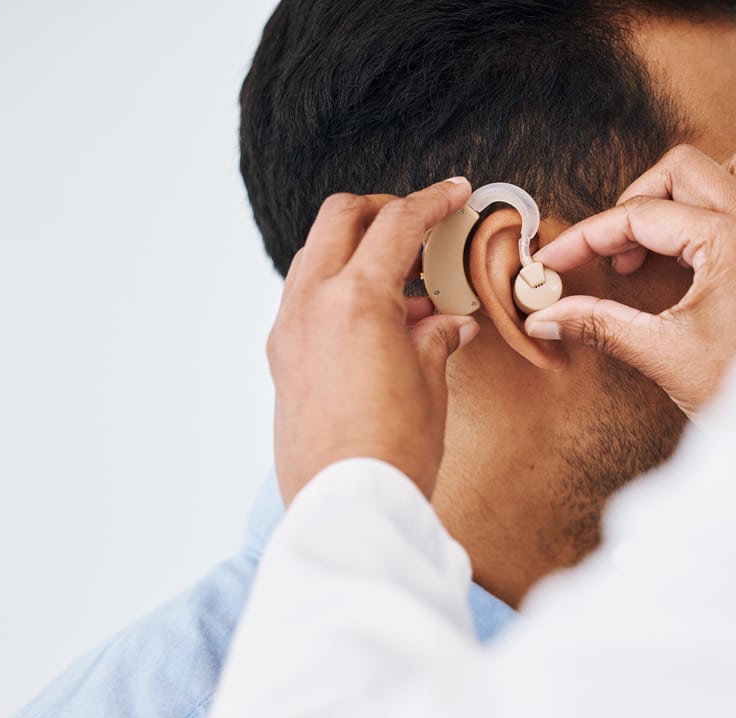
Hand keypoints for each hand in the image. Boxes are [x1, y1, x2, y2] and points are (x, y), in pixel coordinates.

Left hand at [268, 178, 479, 504]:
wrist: (348, 507)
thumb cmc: (393, 451)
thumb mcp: (429, 382)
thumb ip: (435, 335)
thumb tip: (448, 322)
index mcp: (355, 298)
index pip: (396, 223)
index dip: (432, 201)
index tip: (454, 192)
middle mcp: (311, 303)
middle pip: (341, 218)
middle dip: (383, 209)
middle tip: (422, 225)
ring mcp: (289, 329)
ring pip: (315, 254)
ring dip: (357, 248)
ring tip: (405, 278)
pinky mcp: (281, 357)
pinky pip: (305, 296)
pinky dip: (338, 286)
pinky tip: (377, 317)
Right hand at [525, 145, 735, 418]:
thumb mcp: (661, 354)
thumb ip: (599, 323)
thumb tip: (545, 316)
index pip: (642, 216)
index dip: (588, 237)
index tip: (557, 261)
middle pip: (685, 171)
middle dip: (637, 203)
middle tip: (615, 254)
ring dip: (694, 193)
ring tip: (667, 241)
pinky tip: (711, 248)